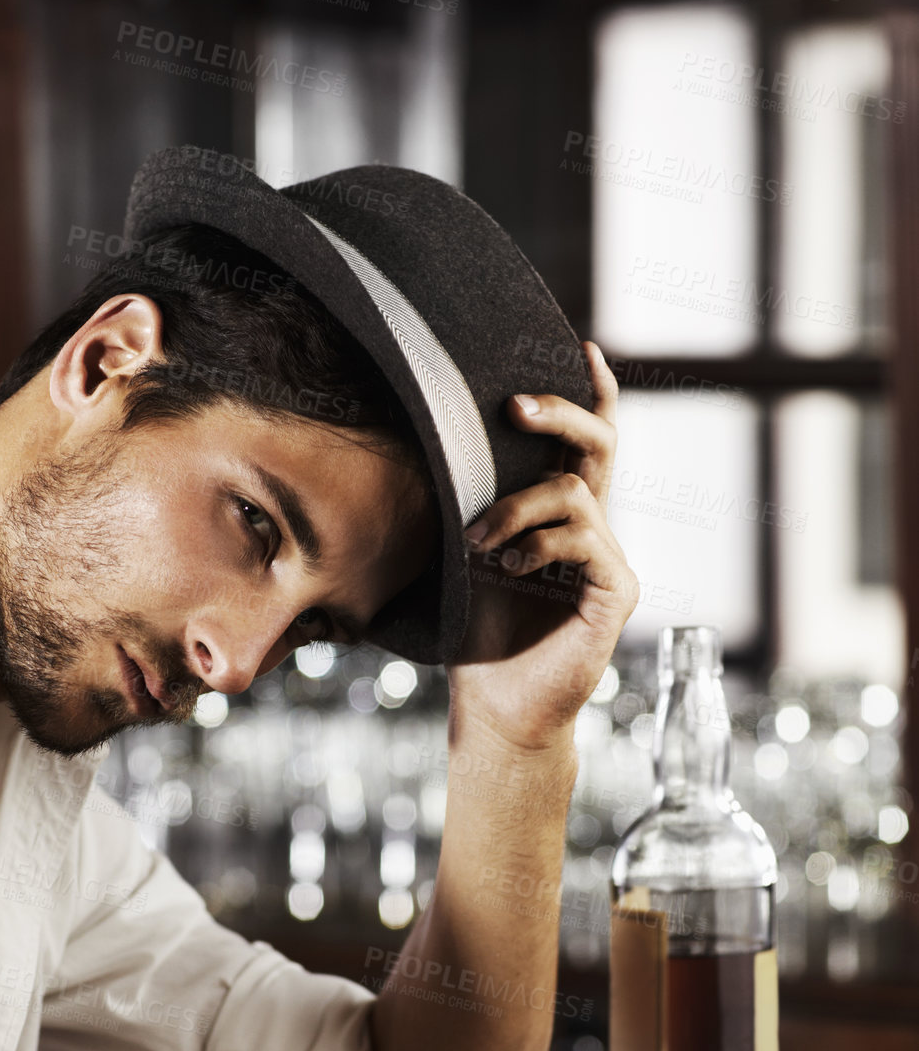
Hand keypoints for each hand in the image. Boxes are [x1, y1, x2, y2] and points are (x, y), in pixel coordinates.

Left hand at [447, 342, 638, 753]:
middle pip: (599, 444)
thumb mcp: (466, 556)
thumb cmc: (477, 632)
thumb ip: (471, 506)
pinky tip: (508, 570)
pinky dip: (539, 545)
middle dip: (560, 411)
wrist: (497, 706)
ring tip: (479, 543)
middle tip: (513, 406)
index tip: (578, 345)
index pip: (584, 443)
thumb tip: (433, 445)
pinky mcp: (617, 591)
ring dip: (515, 508)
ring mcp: (610, 558)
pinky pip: (584, 540)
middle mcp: (593, 528)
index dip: (589, 392)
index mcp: (561, 515)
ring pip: (575, 492)